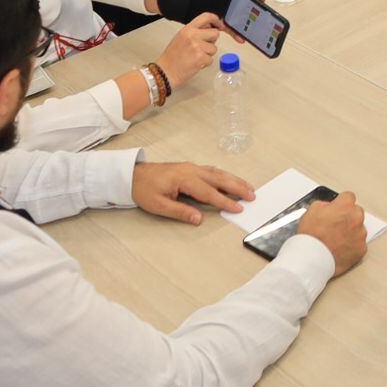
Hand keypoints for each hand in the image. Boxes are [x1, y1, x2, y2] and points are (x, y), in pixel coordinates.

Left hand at [131, 162, 254, 225]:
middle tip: (252, 195)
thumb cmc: (145, 190)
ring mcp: (192, 167)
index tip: (238, 208)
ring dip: (234, 180)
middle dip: (237, 187)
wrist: (134, 174)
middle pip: (219, 178)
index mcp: (184, 179)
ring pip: (218, 173)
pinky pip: (213, 171)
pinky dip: (225, 176)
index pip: (209, 192)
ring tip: (248, 187)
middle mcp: (192, 170)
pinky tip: (231, 180)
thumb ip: (180, 211)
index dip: (224, 201)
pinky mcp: (191, 167)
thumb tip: (198, 219)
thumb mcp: (158, 205)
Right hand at [155, 11, 221, 89]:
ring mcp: (197, 46)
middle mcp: (193, 35)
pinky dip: (205, 63)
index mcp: (187, 29)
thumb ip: (195, 32)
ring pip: (214, 48)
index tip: (219, 25)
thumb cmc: (171, 57)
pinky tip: (195, 64)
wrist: (164, 72)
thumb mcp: (181, 38)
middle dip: (211, 42)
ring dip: (207, 54)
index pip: (206, 17)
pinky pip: (211, 59)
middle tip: (201, 48)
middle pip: (215, 33)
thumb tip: (210, 28)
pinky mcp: (201, 57)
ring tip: (195, 57)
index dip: (216, 20)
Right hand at [296, 191, 367, 275]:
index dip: (341, 203)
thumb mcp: (312, 210)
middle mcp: (356, 218)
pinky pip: (358, 244)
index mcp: (345, 205)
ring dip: (350, 232)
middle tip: (335, 226)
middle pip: (356, 212)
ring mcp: (360, 234)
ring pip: (359, 229)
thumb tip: (330, 206)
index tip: (338, 207)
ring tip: (336, 239)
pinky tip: (340, 248)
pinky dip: (352, 246)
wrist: (312, 258)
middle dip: (347, 217)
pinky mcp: (361, 249)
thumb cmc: (311, 236)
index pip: (348, 197)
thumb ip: (325, 204)